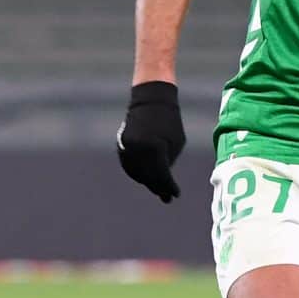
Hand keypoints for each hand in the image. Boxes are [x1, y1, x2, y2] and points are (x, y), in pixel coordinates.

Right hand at [116, 79, 184, 200]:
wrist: (150, 100)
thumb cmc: (169, 121)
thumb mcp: (176, 142)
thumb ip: (169, 162)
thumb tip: (163, 180)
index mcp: (155, 149)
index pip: (163, 176)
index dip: (170, 188)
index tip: (176, 195)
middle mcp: (139, 150)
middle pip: (149, 178)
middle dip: (159, 188)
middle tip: (166, 198)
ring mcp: (128, 147)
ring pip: (137, 174)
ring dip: (148, 182)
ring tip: (158, 189)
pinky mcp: (122, 145)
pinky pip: (129, 166)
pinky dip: (137, 174)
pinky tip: (146, 179)